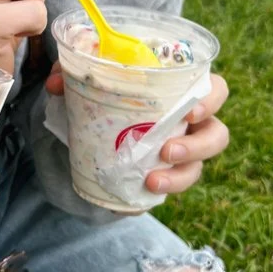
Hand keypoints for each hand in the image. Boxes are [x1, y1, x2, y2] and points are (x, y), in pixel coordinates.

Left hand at [44, 64, 230, 195]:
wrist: (92, 125)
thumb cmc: (106, 92)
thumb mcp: (89, 79)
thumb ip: (71, 73)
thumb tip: (56, 83)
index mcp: (182, 91)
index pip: (214, 90)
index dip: (210, 100)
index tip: (188, 111)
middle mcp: (190, 123)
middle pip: (217, 134)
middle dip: (198, 145)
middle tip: (167, 150)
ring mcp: (181, 151)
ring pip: (198, 168)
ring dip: (180, 177)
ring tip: (153, 180)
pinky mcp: (165, 174)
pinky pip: (171, 188)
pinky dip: (158, 194)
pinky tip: (139, 198)